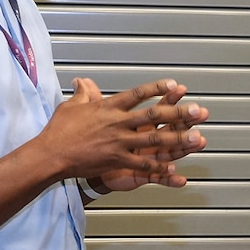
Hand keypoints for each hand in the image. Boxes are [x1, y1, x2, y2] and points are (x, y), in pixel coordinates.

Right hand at [53, 77, 209, 191]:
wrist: (51, 154)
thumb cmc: (60, 130)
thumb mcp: (72, 106)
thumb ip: (83, 93)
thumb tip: (83, 81)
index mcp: (109, 107)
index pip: (137, 94)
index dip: (157, 89)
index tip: (175, 85)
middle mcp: (118, 123)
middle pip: (153, 115)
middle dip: (178, 113)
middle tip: (198, 110)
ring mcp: (119, 142)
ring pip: (155, 140)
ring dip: (178, 140)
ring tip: (198, 138)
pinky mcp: (117, 160)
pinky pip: (142, 164)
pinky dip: (159, 166)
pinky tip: (175, 168)